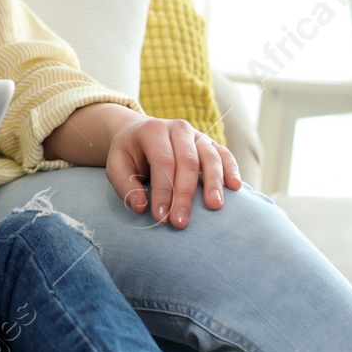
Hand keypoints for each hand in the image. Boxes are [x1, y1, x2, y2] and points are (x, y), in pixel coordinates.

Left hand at [106, 118, 241, 229]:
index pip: (162, 162)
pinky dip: (231, 169)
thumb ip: (125, 186)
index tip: (161, 217)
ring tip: (214, 206)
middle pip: (187, 161)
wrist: (141, 133)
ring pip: (210, 156)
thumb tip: (141, 207)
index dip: (163, 191)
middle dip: (185, 194)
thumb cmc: (129, 154)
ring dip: (214, 183)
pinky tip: (235, 187)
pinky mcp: (210, 143)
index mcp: (153, 130)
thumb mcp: (117, 166)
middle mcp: (178, 128)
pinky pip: (224, 155)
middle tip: (181, 222)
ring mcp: (197, 134)